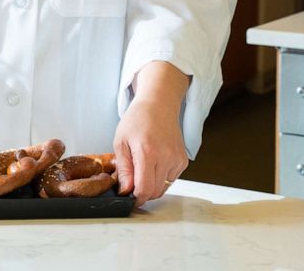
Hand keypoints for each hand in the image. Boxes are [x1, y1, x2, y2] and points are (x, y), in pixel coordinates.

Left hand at [113, 60, 190, 206]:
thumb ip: (124, 169)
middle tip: (132, 182)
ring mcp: (177, 159)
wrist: (158, 105)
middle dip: (142, 193)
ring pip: (163, 188)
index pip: (144, 189)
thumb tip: (126, 191)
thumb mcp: (121, 142)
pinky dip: (161, 178)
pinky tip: (155, 162)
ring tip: (143, 168)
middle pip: (155, 192)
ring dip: (152, 185)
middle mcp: (166, 157)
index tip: (128, 197)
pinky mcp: (183, 161)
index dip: (135, 198)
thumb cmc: (137, 120)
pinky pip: (171, 180)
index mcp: (147, 152)